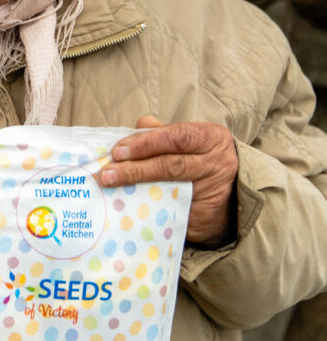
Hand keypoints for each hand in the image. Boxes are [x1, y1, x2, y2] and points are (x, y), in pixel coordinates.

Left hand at [95, 117, 237, 247]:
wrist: (232, 197)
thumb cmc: (202, 160)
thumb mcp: (189, 140)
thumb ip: (163, 132)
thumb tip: (140, 124)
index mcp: (211, 138)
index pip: (177, 137)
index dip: (146, 142)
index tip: (119, 150)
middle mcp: (216, 163)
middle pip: (172, 165)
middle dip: (136, 169)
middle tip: (107, 173)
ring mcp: (212, 191)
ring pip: (171, 189)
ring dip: (138, 188)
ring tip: (112, 186)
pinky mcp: (204, 216)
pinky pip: (172, 211)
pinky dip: (149, 208)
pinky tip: (127, 207)